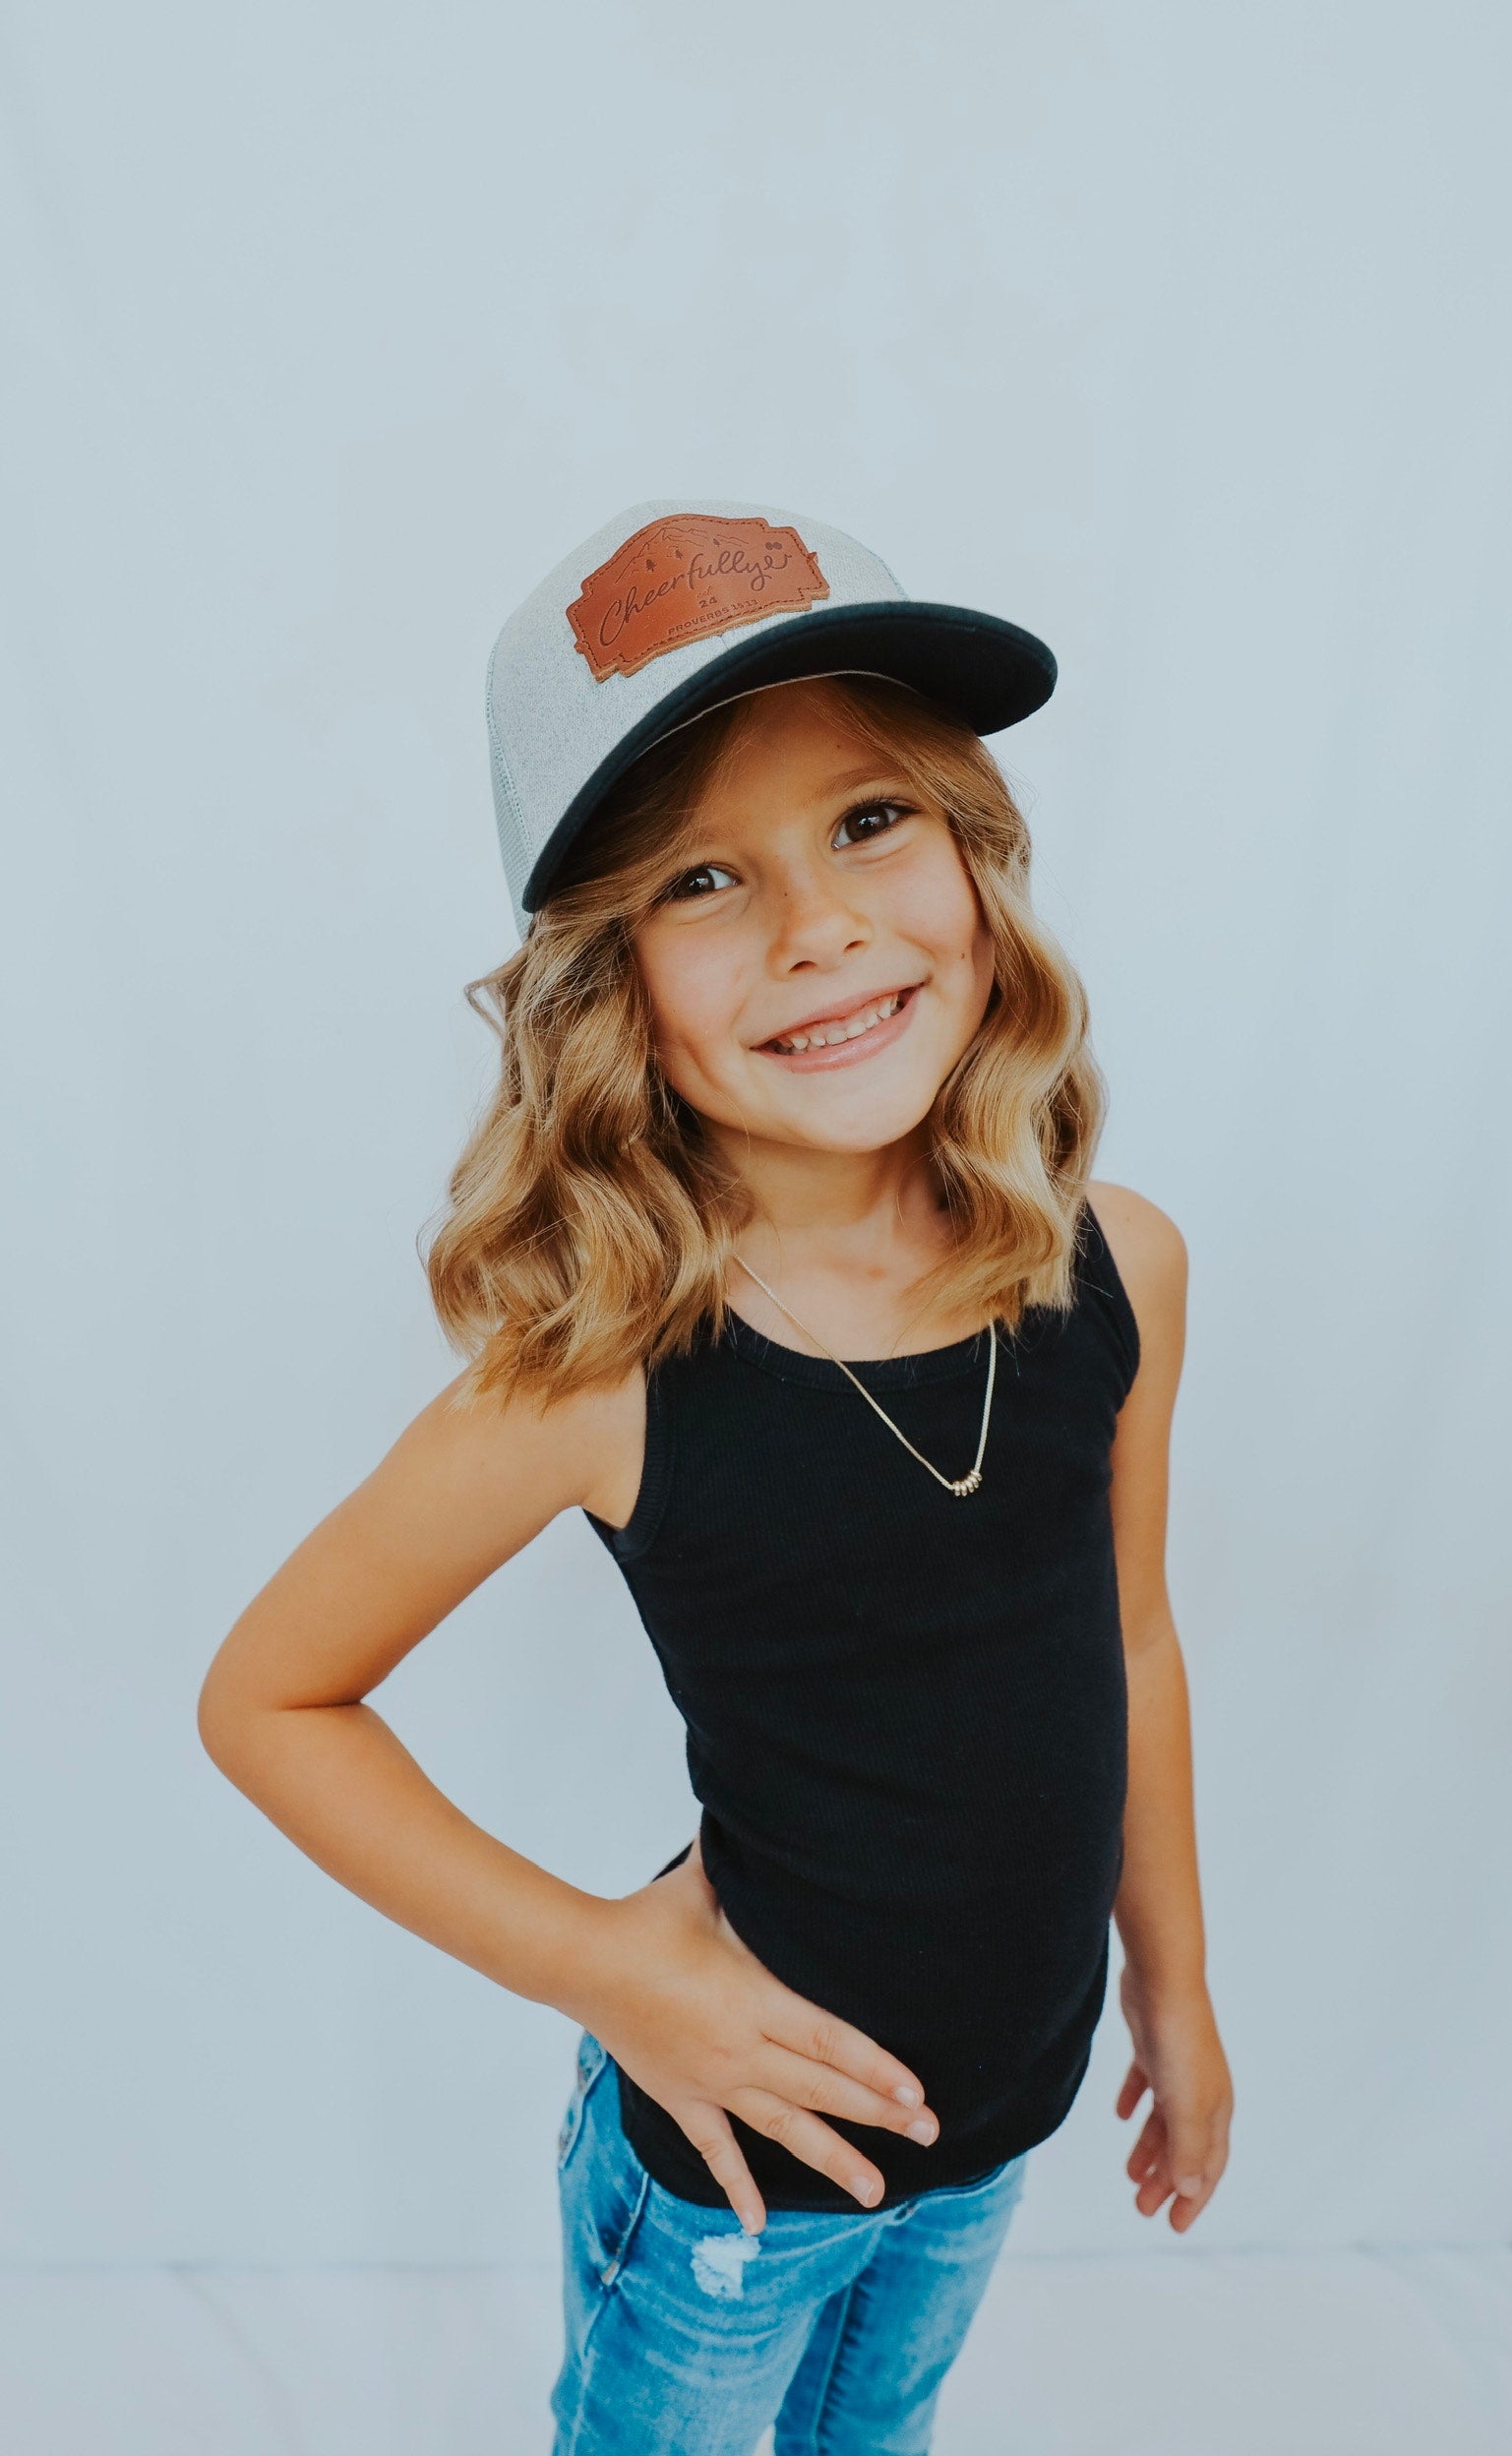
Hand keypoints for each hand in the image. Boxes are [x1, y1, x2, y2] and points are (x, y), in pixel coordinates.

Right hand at [565, 1834, 938, 2232]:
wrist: (582, 1961)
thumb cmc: (649, 1917)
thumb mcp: (703, 1886)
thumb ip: (744, 1864)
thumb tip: (767, 1811)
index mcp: (751, 1998)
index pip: (828, 2040)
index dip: (875, 2069)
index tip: (916, 2093)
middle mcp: (738, 2048)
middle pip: (821, 2089)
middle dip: (878, 2113)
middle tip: (928, 2136)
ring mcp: (711, 2080)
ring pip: (782, 2128)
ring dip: (831, 2160)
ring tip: (874, 2193)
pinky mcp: (682, 2098)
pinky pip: (715, 2151)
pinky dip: (738, 2187)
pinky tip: (759, 2225)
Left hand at [1115, 1963, 1232, 2230]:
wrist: (1162, 1979)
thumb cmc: (1179, 2043)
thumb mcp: (1185, 2105)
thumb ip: (1186, 2150)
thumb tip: (1187, 2193)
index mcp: (1215, 2109)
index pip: (1208, 2166)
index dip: (1193, 2199)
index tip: (1174, 2227)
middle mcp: (1201, 2091)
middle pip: (1185, 2148)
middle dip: (1166, 2181)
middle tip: (1142, 2210)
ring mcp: (1177, 2068)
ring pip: (1164, 2122)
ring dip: (1148, 2150)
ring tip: (1130, 2176)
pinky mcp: (1152, 2046)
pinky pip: (1144, 2083)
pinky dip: (1132, 2101)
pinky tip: (1119, 2114)